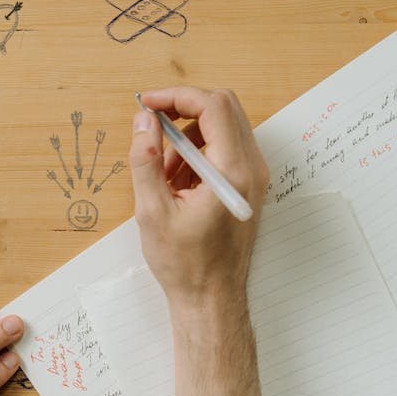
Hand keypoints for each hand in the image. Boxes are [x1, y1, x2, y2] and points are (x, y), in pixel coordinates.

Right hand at [129, 87, 268, 326]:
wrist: (211, 298)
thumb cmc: (185, 264)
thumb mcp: (151, 211)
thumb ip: (144, 159)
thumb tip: (142, 121)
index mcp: (233, 172)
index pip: (213, 106)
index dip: (176, 97)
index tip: (147, 105)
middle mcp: (252, 169)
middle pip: (223, 108)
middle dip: (182, 109)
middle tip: (150, 124)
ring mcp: (254, 177)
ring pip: (223, 126)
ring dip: (187, 134)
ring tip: (160, 170)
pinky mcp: (247, 186)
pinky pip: (224, 149)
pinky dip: (197, 152)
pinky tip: (175, 182)